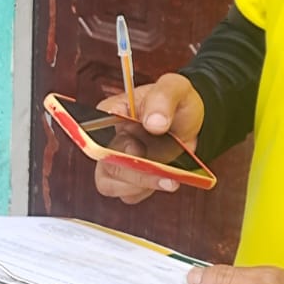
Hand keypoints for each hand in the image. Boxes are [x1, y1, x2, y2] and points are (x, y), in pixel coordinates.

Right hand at [93, 74, 204, 204]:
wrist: (192, 123)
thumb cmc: (177, 102)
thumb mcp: (176, 88)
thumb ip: (163, 98)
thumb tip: (154, 122)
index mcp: (111, 113)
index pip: (91, 128)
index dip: (108, 143)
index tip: (134, 148)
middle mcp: (109, 138)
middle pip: (104, 162)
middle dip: (133, 171)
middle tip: (162, 170)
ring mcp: (117, 161)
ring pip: (110, 184)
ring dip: (140, 185)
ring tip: (169, 180)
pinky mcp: (130, 179)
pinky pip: (129, 195)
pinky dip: (148, 191)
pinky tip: (166, 181)